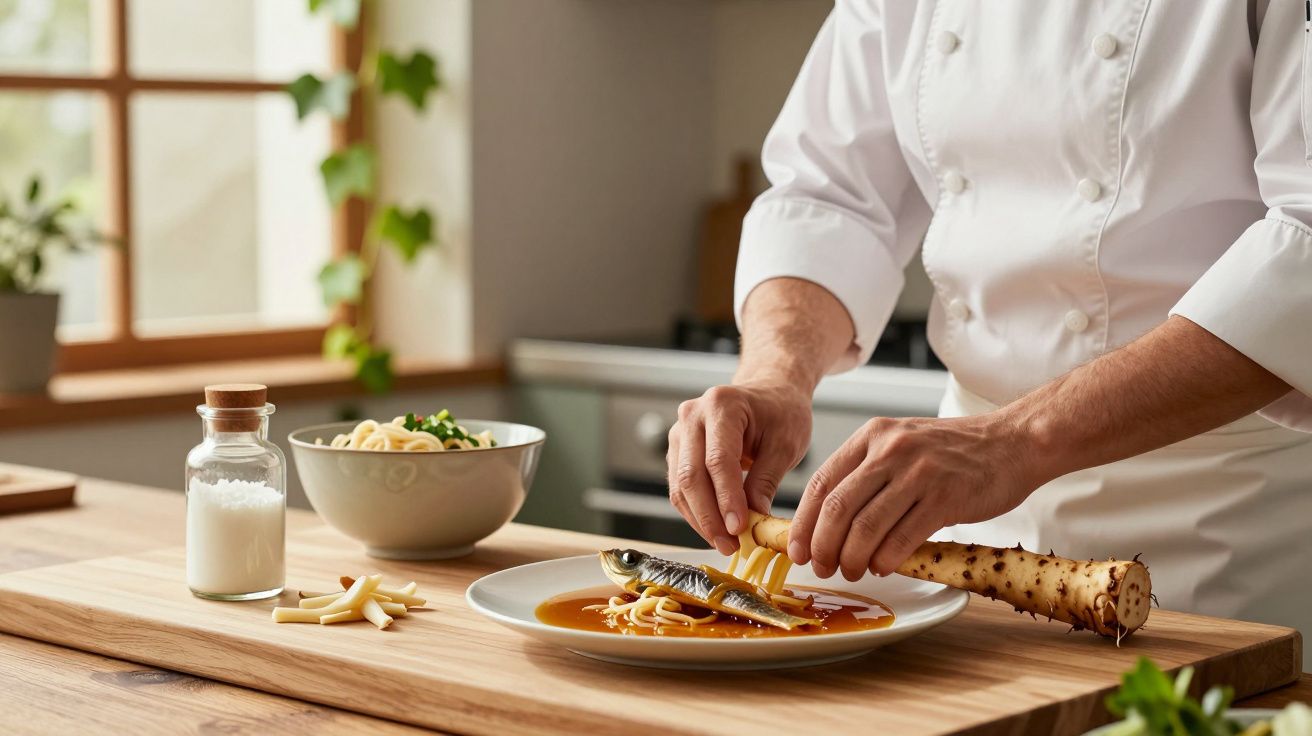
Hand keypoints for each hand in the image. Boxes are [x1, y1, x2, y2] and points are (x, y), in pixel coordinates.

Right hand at [667, 381, 811, 553]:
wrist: (770, 394)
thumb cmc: (781, 413)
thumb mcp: (785, 445)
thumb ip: (766, 481)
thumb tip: (753, 523)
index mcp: (722, 405)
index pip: (718, 460)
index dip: (726, 499)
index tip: (739, 529)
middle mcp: (692, 415)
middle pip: (691, 475)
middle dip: (709, 516)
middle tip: (731, 545)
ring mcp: (680, 432)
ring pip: (680, 486)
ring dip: (700, 520)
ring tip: (725, 543)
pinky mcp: (678, 450)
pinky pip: (680, 487)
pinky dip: (696, 512)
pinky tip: (715, 529)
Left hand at [788, 413, 1044, 580]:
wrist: (1013, 441)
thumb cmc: (952, 452)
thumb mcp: (900, 445)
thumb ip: (866, 473)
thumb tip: (825, 523)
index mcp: (872, 436)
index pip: (821, 483)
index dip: (803, 523)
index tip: (797, 551)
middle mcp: (891, 449)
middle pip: (837, 508)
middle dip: (823, 546)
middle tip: (822, 568)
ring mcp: (918, 471)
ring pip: (866, 526)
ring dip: (852, 558)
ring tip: (851, 571)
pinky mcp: (946, 496)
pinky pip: (903, 536)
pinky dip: (887, 559)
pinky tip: (883, 567)